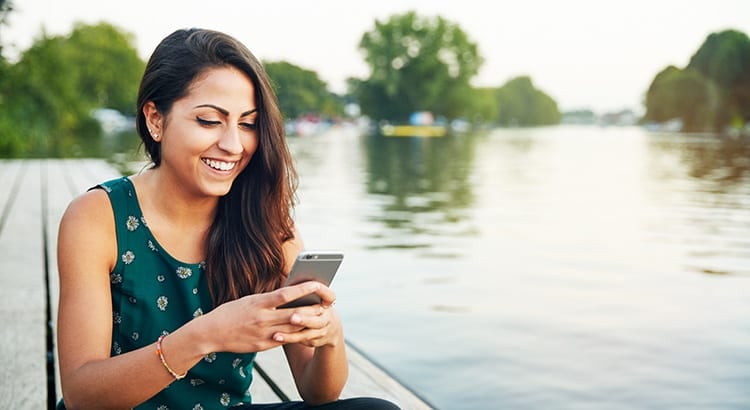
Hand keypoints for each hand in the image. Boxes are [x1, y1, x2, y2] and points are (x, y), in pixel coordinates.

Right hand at [203, 281, 332, 352]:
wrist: (210, 332)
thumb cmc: (230, 312)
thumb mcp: (249, 299)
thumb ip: (268, 299)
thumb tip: (288, 294)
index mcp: (259, 302)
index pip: (287, 293)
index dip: (305, 289)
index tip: (318, 284)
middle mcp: (263, 317)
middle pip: (295, 313)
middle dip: (313, 309)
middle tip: (326, 305)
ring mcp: (263, 333)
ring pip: (293, 329)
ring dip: (309, 323)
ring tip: (320, 318)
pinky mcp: (262, 346)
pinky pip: (284, 340)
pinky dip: (296, 336)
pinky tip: (305, 332)